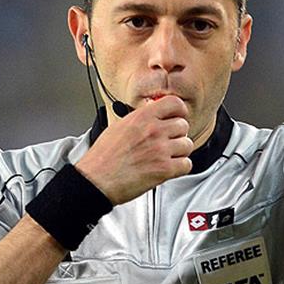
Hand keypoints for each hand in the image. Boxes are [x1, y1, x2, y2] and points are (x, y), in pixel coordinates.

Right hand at [76, 95, 193, 204]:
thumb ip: (140, 118)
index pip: (175, 103)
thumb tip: (152, 113)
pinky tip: (168, 168)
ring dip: (179, 152)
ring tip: (166, 156)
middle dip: (177, 134)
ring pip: (187, 145)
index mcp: (142, 117)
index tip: (177, 116)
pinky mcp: (164, 169)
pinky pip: (186, 164)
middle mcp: (154, 130)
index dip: (179, 111)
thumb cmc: (103, 157)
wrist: (96, 180)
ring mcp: (160, 150)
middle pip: (183, 125)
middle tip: (167, 141)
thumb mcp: (119, 126)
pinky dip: (180, 168)